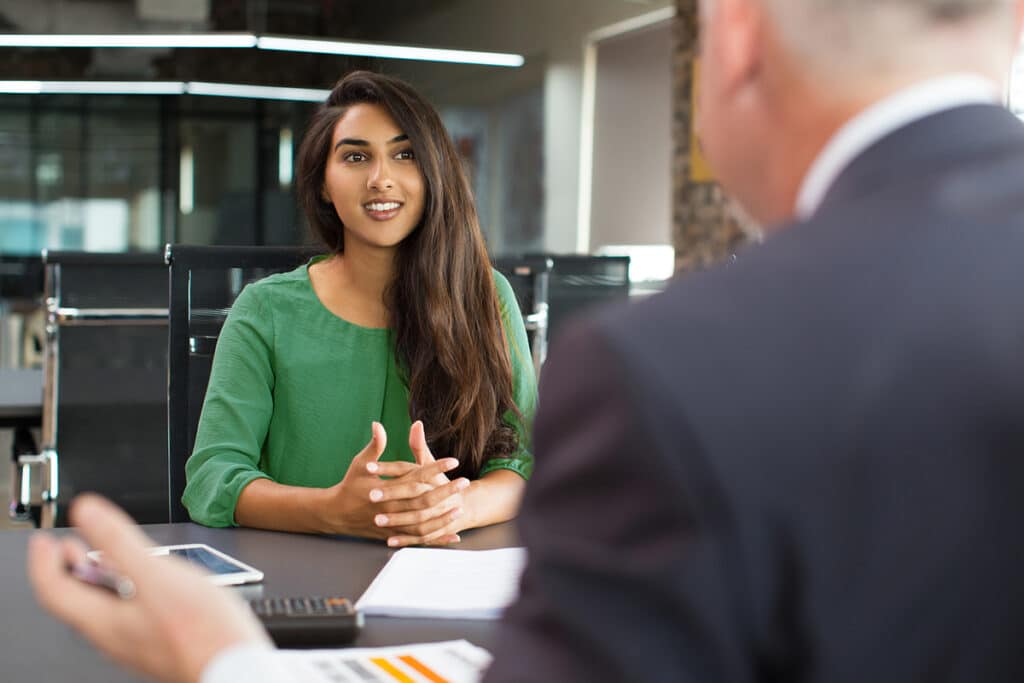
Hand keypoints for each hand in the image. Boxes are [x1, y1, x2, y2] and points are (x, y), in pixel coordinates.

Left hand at [27, 494, 268, 682]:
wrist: (233, 669)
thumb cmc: (201, 631)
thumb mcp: (155, 576)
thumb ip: (118, 542)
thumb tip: (87, 513)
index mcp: (103, 620)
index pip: (55, 590)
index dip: (44, 562)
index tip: (44, 540)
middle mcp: (113, 635)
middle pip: (76, 601)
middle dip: (69, 568)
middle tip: (66, 545)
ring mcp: (135, 642)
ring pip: (101, 608)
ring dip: (96, 579)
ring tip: (101, 558)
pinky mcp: (157, 643)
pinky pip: (125, 614)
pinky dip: (122, 591)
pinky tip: (142, 583)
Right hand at [320, 421, 460, 538]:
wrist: (335, 514)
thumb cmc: (350, 485)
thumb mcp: (360, 464)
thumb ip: (374, 446)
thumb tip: (378, 424)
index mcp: (385, 488)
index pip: (415, 476)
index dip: (435, 468)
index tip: (453, 461)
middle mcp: (390, 507)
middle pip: (423, 500)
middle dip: (446, 491)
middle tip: (465, 482)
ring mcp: (392, 524)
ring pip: (423, 523)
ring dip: (443, 516)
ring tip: (461, 507)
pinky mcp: (393, 535)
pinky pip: (419, 539)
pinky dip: (437, 538)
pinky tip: (453, 535)